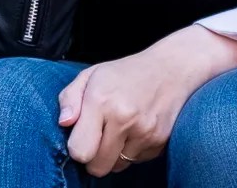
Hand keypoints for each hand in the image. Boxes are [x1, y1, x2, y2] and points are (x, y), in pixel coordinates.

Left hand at [57, 25, 236, 176]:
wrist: (171, 69)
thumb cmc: (124, 73)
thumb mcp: (90, 76)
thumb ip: (69, 98)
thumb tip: (64, 123)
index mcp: (101, 101)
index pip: (80, 151)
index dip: (76, 148)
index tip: (80, 137)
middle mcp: (124, 119)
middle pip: (98, 167)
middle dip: (93, 158)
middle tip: (97, 138)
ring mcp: (145, 132)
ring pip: (118, 166)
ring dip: (113, 154)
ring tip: (118, 130)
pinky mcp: (160, 142)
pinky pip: (136, 161)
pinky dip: (132, 151)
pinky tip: (134, 130)